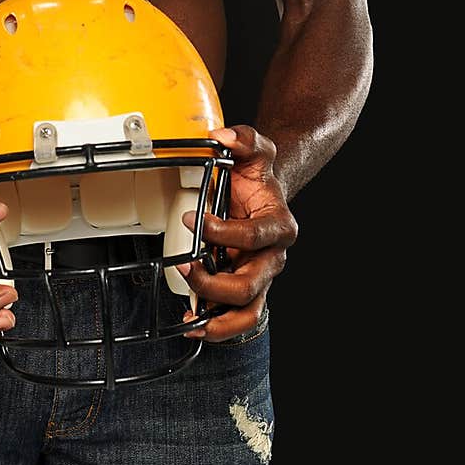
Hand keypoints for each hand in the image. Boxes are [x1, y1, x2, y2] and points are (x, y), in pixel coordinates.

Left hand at [178, 125, 297, 342]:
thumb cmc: (257, 177)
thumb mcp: (255, 149)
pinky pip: (237, 318)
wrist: (263, 194)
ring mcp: (261, 277)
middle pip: (250, 285)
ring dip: (218, 317)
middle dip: (214, 282)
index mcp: (280, 226)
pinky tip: (192, 324)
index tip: (192, 219)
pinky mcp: (246, 289)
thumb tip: (222, 137)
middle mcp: (273, 257)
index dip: (223, 232)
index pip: (255, 237)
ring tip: (192, 316)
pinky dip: (217, 326)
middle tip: (184, 266)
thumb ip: (243, 137)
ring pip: (248, 311)